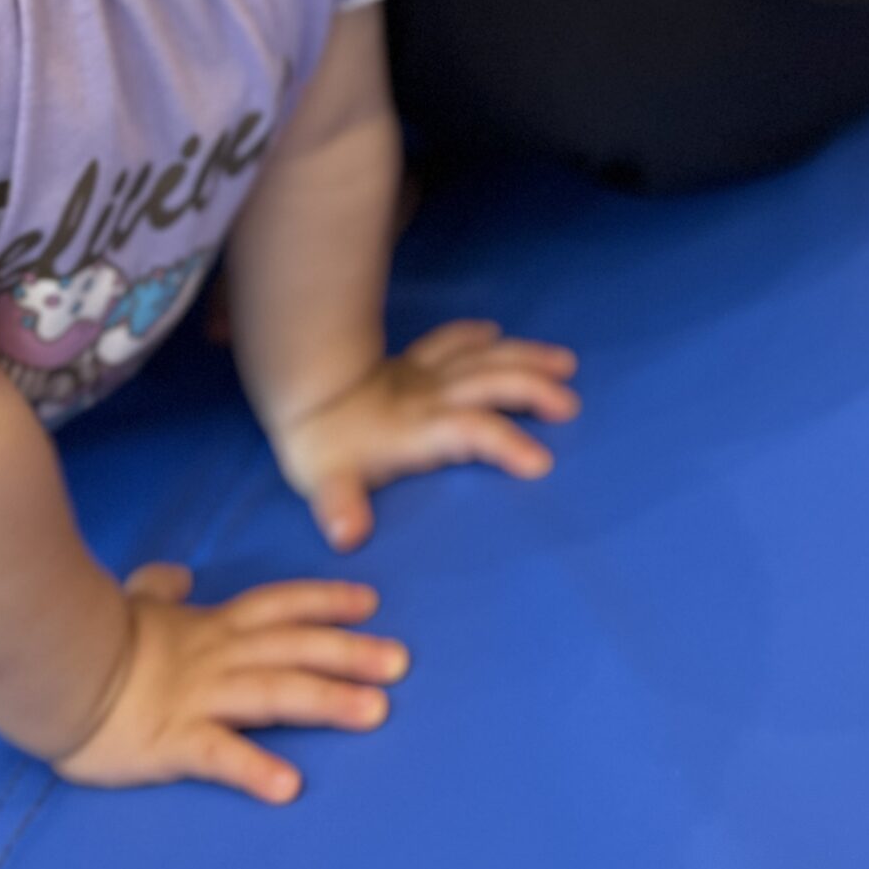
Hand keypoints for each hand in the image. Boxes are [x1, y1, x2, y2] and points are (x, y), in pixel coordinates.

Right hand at [53, 565, 408, 805]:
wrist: (48, 665)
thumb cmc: (88, 637)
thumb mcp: (130, 603)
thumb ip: (159, 591)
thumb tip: (177, 577)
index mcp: (209, 627)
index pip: (278, 606)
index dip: (325, 601)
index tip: (370, 602)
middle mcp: (215, 658)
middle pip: (294, 649)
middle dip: (350, 653)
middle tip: (402, 661)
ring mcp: (197, 698)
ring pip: (273, 695)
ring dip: (327, 702)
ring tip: (375, 713)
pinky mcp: (172, 741)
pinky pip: (219, 755)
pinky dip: (254, 769)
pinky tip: (288, 786)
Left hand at [271, 321, 580, 552]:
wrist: (298, 391)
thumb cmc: (320, 447)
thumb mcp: (326, 484)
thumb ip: (340, 506)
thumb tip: (346, 535)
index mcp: (420, 427)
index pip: (471, 430)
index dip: (504, 443)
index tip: (539, 463)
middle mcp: (431, 395)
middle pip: (490, 382)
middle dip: (532, 390)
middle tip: (570, 405)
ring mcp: (425, 375)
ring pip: (483, 357)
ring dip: (524, 358)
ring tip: (565, 363)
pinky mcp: (415, 363)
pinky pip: (452, 340)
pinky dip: (476, 336)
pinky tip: (497, 334)